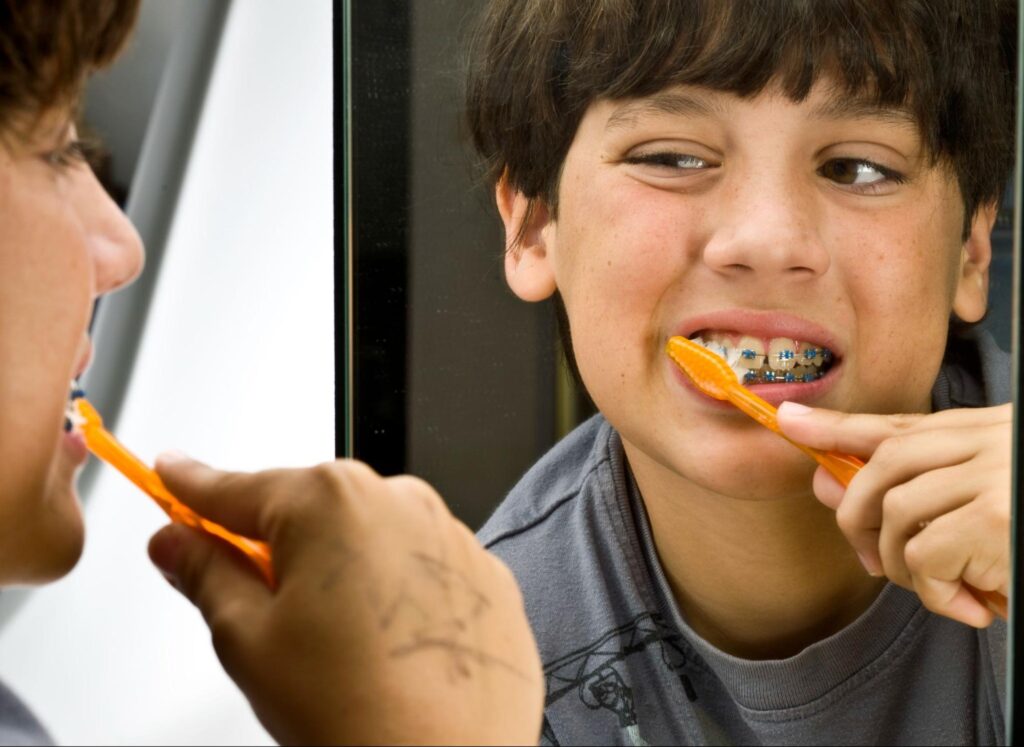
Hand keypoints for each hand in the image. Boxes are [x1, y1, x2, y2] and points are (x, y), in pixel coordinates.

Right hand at [149, 454, 543, 745]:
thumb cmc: (357, 711)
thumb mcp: (249, 640)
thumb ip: (207, 575)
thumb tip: (178, 544)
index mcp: (330, 502)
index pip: (238, 488)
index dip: (193, 486)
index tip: (172, 474)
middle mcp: (398, 501)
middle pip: (309, 511)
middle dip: (277, 549)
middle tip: (264, 612)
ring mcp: (449, 536)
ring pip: (368, 539)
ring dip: (342, 574)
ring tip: (338, 650)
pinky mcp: (482, 576)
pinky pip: (420, 569)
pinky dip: (396, 597)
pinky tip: (387, 650)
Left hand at [777, 402, 1010, 627]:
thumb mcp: (988, 501)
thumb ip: (922, 489)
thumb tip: (827, 485)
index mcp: (989, 433)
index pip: (900, 424)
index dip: (838, 425)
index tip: (787, 421)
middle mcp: (990, 443)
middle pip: (884, 464)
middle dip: (857, 514)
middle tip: (870, 560)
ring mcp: (993, 477)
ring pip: (897, 514)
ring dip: (907, 567)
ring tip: (946, 591)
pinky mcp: (997, 520)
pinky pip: (925, 555)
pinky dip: (936, 592)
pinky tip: (975, 605)